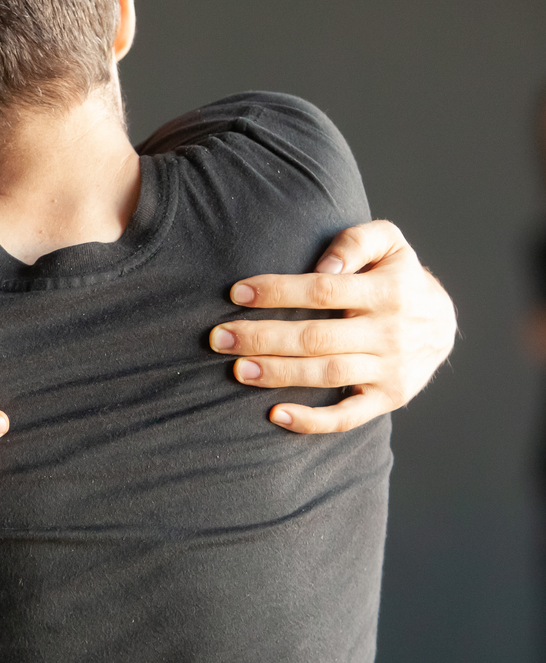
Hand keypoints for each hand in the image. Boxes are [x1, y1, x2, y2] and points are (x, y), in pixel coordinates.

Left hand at [208, 220, 456, 433]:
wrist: (443, 325)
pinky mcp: (388, 399)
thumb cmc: (397, 277)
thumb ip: (356, 241)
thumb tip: (324, 266)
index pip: (323, 290)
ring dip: (278, 374)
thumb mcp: (388, 244)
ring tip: (238, 369)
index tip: (237, 294)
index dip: (278, 291)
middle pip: (316, 337)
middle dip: (263, 338)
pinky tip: (276, 414)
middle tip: (219, 338)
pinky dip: (312, 421)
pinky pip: (348, 417)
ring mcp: (390, 369)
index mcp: (387, 290)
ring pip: (326, 374)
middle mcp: (390, 332)